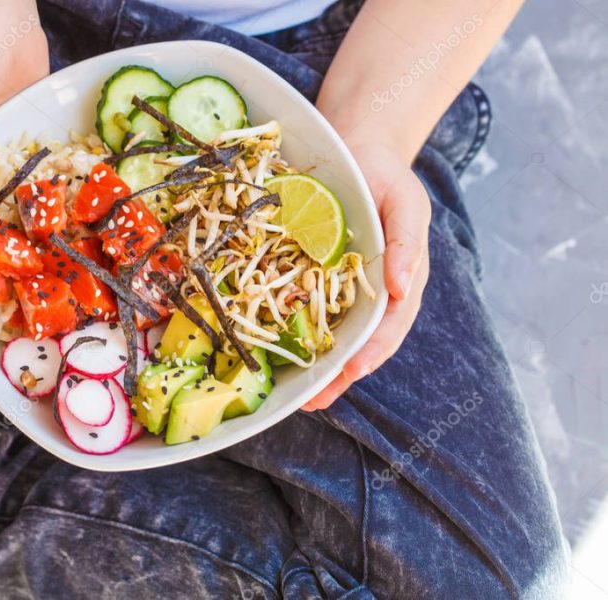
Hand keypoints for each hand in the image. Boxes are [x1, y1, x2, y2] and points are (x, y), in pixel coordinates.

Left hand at [301, 143, 430, 410]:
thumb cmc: (387, 179)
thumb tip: (402, 288)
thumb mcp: (407, 203)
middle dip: (340, 374)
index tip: (352, 369)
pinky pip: (307, 309)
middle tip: (316, 400)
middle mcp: (372, 293)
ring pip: (334, 335)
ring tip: (298, 397)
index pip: (389, 326)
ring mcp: (345, 289)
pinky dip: (295, 333)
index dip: (372, 350)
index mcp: (399, 281)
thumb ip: (407, 244)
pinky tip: (278, 354)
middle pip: (360, 343)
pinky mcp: (317, 278)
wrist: (358, 152)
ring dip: (318, 367)